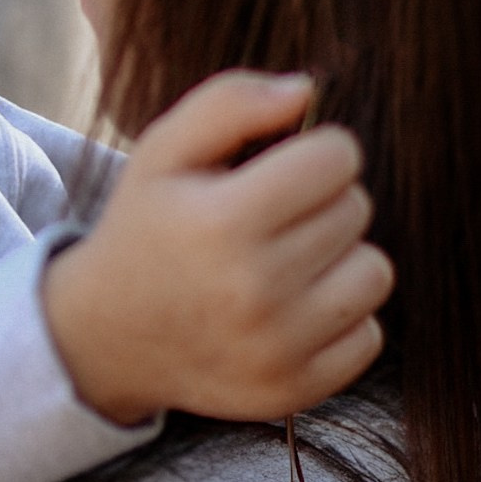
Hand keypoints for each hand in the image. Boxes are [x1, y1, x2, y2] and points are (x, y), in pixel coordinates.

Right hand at [42, 72, 393, 429]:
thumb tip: (307, 91)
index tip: (281, 168)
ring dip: (340, 260)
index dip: (315, 151)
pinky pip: (370, 334)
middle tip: (270, 218)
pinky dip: (340, 319)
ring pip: (375, 272)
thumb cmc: (148, 228)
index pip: (337, 159)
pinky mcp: (294, 390)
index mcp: (220, 223)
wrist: (105, 337)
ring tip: (286, 262)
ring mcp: (276, 349)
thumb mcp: (162, 151)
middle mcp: (252, 291)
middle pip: (356, 210)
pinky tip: (291, 310)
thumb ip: (229, 102)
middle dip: (321, 203)